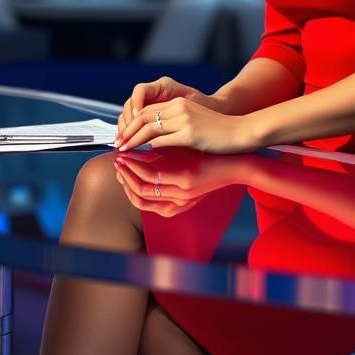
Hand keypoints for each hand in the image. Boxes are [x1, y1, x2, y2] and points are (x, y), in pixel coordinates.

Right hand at [112, 150, 246, 215]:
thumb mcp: (189, 169)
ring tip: (120, 157)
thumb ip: (169, 169)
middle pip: (139, 196)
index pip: (141, 200)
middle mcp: (177, 201)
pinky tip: (137, 151)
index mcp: (177, 203)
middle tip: (115, 163)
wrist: (239, 160)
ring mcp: (180, 192)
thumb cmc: (213, 161)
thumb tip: (146, 156)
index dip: (127, 185)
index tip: (119, 170)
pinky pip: (156, 175)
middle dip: (124, 179)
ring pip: (143, 186)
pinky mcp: (186, 180)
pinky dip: (141, 165)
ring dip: (128, 172)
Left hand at [114, 95, 259, 154]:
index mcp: (178, 103)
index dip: (131, 123)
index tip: (122, 136)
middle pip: (144, 116)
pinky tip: (142, 154)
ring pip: (149, 128)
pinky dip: (149, 147)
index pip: (147, 110)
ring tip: (123, 150)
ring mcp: (184, 119)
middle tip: (116, 144)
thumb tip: (152, 141)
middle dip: (127, 131)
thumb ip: (174, 126)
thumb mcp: (193, 122)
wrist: (240, 132)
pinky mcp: (190, 133)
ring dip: (133, 140)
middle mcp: (179, 107)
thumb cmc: (218, 132)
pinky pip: (163, 139)